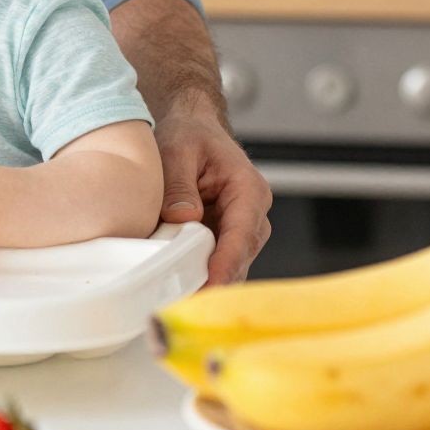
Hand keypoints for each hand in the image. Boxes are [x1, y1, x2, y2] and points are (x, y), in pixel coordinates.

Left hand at [155, 109, 271, 284]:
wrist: (192, 129)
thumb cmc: (190, 135)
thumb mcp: (177, 150)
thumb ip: (179, 183)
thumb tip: (184, 217)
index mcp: (249, 190)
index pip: (242, 233)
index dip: (226, 262)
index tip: (210, 284)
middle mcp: (253, 214)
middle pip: (239, 257)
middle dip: (215, 281)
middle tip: (184, 301)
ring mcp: (241, 230)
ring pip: (230, 266)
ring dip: (207, 282)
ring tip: (177, 299)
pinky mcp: (224, 238)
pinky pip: (216, 263)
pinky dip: (200, 275)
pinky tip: (178, 288)